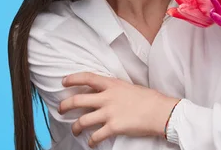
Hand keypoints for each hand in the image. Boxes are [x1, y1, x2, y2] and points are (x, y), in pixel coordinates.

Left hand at [59, 72, 178, 146]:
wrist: (160, 111)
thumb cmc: (148, 98)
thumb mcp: (129, 87)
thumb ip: (115, 89)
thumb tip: (106, 93)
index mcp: (112, 85)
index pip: (87, 77)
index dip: (73, 79)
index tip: (63, 81)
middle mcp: (107, 98)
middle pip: (78, 100)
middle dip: (65, 106)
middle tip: (60, 109)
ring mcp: (109, 113)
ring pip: (82, 121)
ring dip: (75, 127)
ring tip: (74, 130)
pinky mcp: (113, 127)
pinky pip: (95, 136)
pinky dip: (91, 142)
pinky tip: (91, 143)